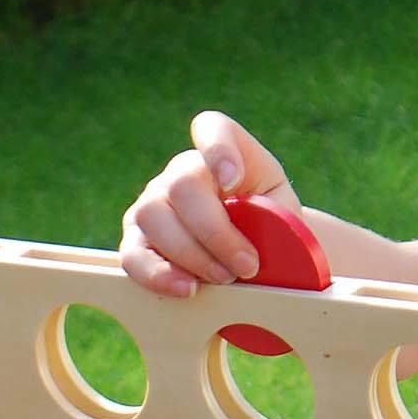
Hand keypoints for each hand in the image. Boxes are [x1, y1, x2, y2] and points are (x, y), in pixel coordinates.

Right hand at [120, 111, 305, 296]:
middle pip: (182, 185)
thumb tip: (257, 245)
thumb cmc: (270, 231)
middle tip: (246, 266)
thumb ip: (275, 219)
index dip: (218, 149)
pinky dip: (158, 274)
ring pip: (153, 216)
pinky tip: (186, 289)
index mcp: (224, 155)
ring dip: (192, 255)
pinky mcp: (137, 240)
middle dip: (216, 233)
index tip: (233, 180)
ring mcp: (153, 203)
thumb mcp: (285, 217)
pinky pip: (133, 254)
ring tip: (222, 279)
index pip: (212, 129)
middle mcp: (181, 172)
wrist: (252, 256)